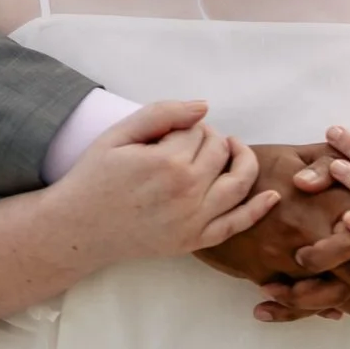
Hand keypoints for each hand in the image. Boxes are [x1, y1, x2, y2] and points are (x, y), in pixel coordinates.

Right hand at [51, 100, 274, 268]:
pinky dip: (258, 209)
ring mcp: (194, 220)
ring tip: (231, 149)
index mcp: (168, 162)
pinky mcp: (194, 241)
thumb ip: (162, 114)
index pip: (198, 130)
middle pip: (220, 151)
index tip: (168, 133)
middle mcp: (187, 191)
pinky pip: (236, 225)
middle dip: (210, 139)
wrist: (77, 228)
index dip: (187, 126)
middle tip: (188, 141)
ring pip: (239, 182)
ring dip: (243, 161)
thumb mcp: (119, 134)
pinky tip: (273, 196)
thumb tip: (204, 107)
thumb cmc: (94, 177)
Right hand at [192, 143, 349, 322]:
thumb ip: (334, 157)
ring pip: (331, 287)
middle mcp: (310, 228)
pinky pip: (297, 298)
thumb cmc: (253, 165)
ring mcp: (287, 254)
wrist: (202, 186)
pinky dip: (318, 310)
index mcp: (324, 197)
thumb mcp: (295, 153)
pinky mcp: (265, 272)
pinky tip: (335, 316)